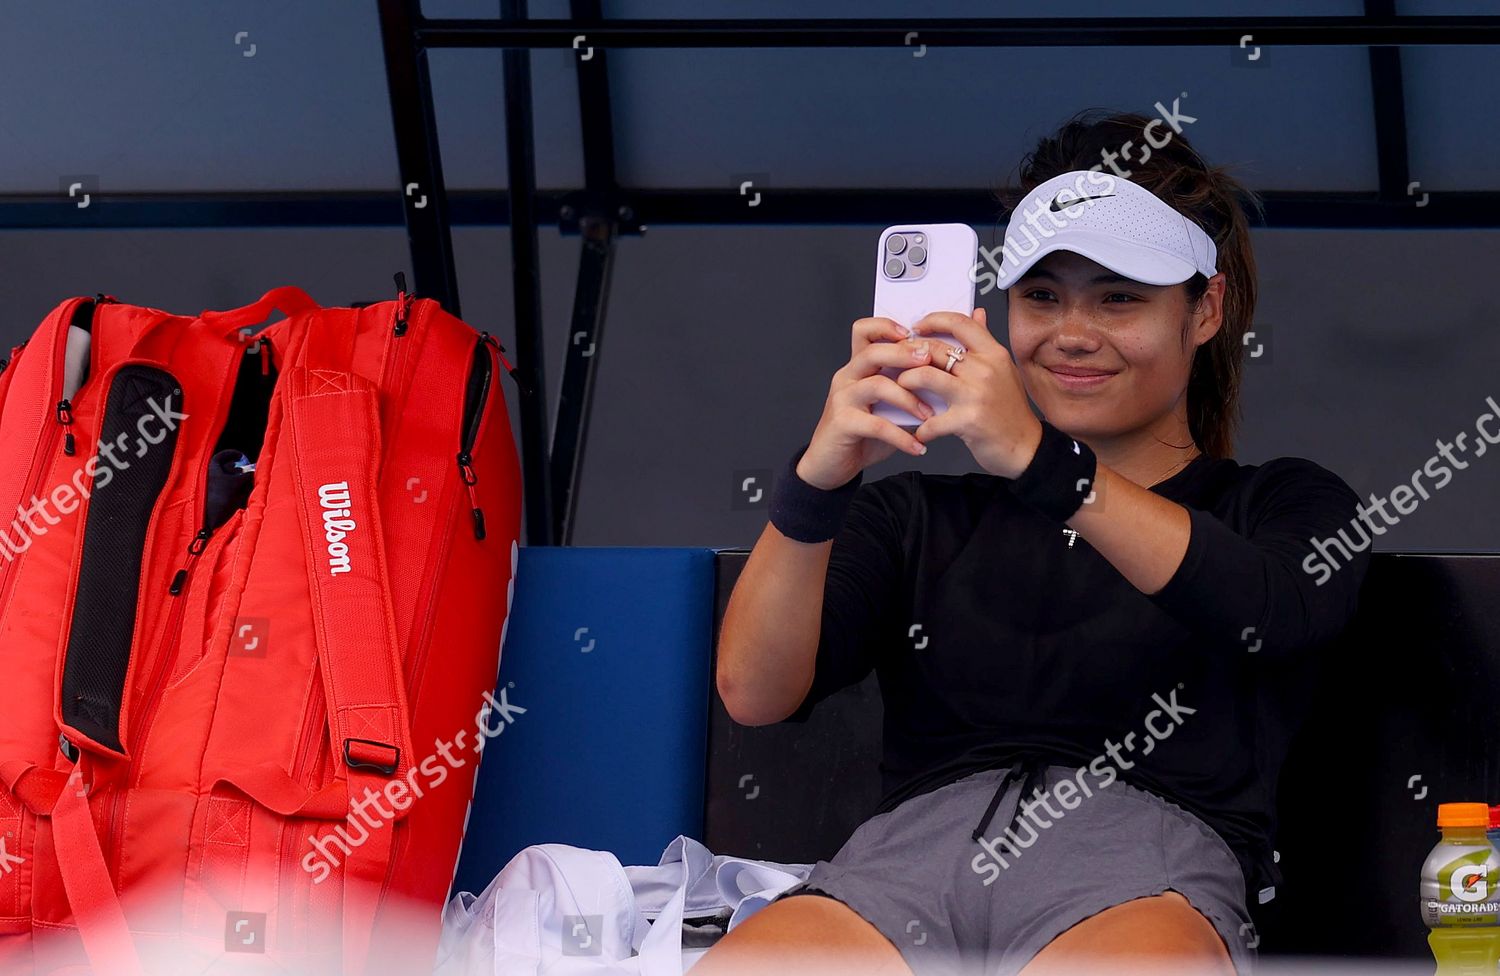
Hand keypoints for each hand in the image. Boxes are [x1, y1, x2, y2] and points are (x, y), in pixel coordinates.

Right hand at [797, 316, 949, 489]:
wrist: (831, 464)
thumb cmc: (862, 434)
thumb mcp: (886, 407)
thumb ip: (906, 391)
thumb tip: (943, 382)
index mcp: (858, 367)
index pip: (864, 331)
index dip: (886, 326)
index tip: (914, 333)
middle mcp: (847, 377)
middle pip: (873, 351)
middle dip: (904, 353)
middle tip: (930, 361)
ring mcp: (843, 399)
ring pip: (877, 385)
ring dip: (909, 398)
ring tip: (929, 415)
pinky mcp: (843, 423)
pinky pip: (877, 425)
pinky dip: (901, 437)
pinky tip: (918, 446)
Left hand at [899, 308, 1042, 478]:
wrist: (1025, 447)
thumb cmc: (1011, 410)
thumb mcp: (1003, 369)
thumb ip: (985, 342)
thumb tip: (977, 313)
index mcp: (993, 354)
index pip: (960, 323)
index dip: (933, 320)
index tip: (918, 327)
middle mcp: (985, 370)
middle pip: (935, 349)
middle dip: (908, 353)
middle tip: (897, 360)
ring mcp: (976, 394)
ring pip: (926, 375)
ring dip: (906, 381)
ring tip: (901, 387)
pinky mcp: (968, 420)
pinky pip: (931, 420)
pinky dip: (921, 427)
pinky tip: (921, 430)